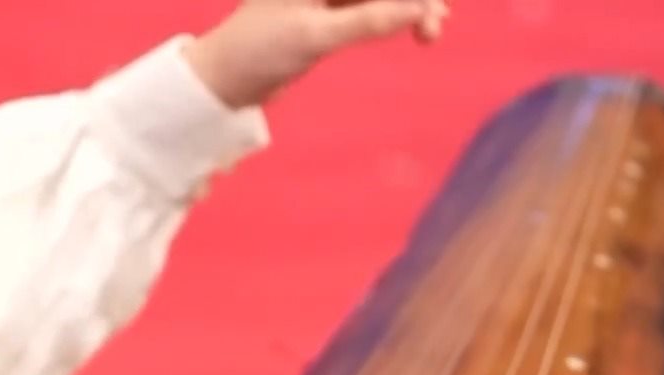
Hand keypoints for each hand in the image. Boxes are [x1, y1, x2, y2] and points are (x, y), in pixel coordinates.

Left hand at [184, 0, 449, 109]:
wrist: (226, 78)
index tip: (433, 7)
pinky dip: (398, 15)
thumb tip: (418, 7)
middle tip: (437, 21)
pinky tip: (421, 28)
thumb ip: (368, 19)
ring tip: (432, 32)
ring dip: (410, 7)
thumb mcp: (315, 36)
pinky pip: (375, 5)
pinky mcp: (332, 9)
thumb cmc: (259, 51)